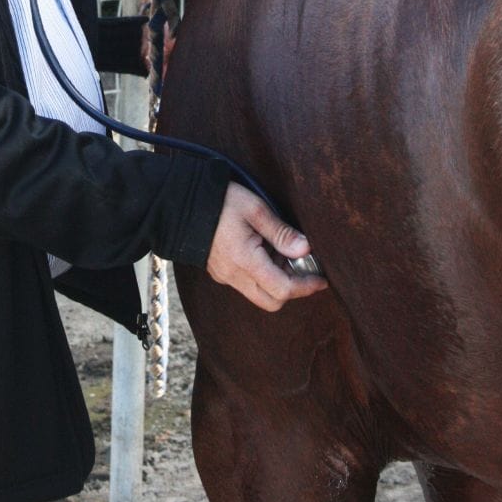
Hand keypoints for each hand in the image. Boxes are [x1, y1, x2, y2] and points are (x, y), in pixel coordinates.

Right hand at [206, 183, 327, 310]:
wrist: (179, 202)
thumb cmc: (219, 200)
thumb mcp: (255, 208)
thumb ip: (281, 232)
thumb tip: (306, 249)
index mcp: (244, 260)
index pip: (282, 289)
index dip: (306, 286)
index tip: (322, 278)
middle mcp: (233, 275)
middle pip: (271, 301)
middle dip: (293, 289)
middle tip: (303, 266)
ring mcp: (224, 275)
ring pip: (259, 294)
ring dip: (277, 281)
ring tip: (282, 252)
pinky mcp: (219, 272)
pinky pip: (247, 284)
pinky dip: (262, 275)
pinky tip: (264, 251)